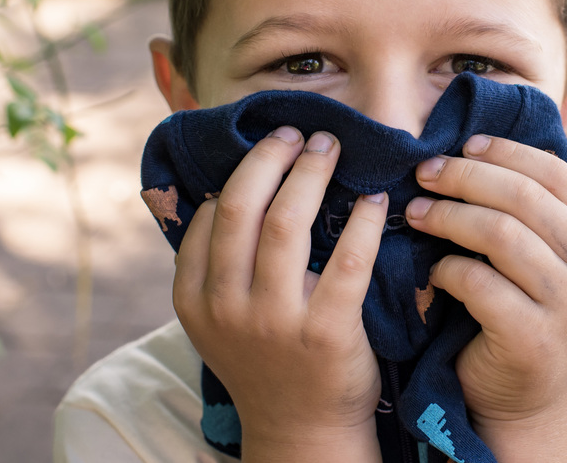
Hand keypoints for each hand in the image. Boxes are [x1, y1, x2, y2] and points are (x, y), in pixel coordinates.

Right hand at [173, 127, 386, 462]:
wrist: (302, 431)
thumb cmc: (265, 361)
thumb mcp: (218, 318)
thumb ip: (216, 264)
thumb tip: (233, 187)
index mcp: (193, 299)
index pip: (209, 217)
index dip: (239, 172)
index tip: (267, 150)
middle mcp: (226, 307)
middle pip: (242, 207)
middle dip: (270, 158)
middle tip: (295, 134)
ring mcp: (274, 321)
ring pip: (286, 223)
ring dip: (310, 174)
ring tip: (327, 148)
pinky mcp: (325, 334)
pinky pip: (347, 261)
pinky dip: (361, 223)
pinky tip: (372, 201)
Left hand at [405, 134, 566, 460]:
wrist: (529, 397)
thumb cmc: (523, 308)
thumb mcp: (541, 253)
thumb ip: (528, 206)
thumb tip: (474, 141)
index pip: (554, 172)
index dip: (503, 151)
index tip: (461, 145)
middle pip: (521, 196)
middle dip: (463, 177)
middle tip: (424, 174)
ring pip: (498, 233)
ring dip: (446, 216)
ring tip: (415, 213)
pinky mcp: (533, 336)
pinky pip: (477, 282)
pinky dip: (445, 270)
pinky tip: (432, 271)